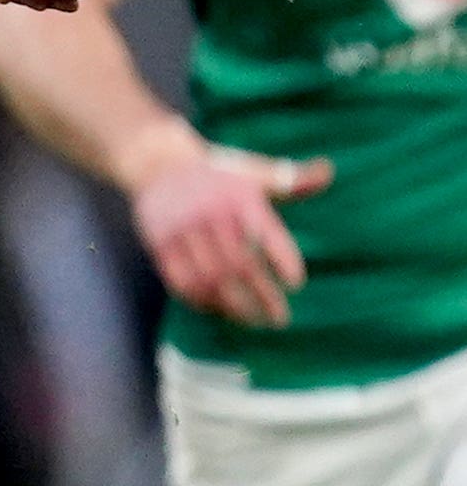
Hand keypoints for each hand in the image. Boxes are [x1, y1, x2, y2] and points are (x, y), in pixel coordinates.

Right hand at [118, 122, 331, 327]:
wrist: (158, 164)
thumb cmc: (219, 175)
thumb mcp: (256, 172)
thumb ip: (293, 180)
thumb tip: (328, 172)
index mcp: (241, 198)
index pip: (268, 234)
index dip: (284, 261)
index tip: (296, 284)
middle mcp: (212, 214)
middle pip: (241, 264)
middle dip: (263, 295)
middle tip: (280, 319)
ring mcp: (183, 230)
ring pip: (210, 278)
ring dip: (233, 305)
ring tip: (253, 322)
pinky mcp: (159, 243)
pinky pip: (180, 280)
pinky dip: (200, 300)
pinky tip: (219, 310)